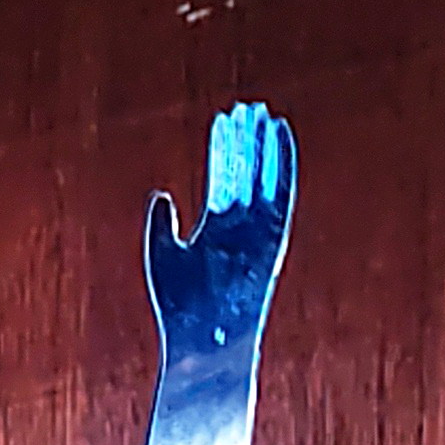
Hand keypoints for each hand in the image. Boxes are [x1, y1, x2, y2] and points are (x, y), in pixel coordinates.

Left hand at [144, 101, 296, 363]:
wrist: (204, 338)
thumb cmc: (179, 306)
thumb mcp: (161, 255)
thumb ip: (161, 224)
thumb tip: (162, 194)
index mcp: (214, 231)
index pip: (222, 178)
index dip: (222, 149)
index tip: (223, 120)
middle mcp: (239, 228)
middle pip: (244, 173)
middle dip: (245, 140)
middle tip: (246, 107)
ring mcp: (257, 231)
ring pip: (263, 176)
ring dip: (264, 145)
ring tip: (262, 112)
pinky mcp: (273, 236)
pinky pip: (282, 191)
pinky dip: (283, 162)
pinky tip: (280, 134)